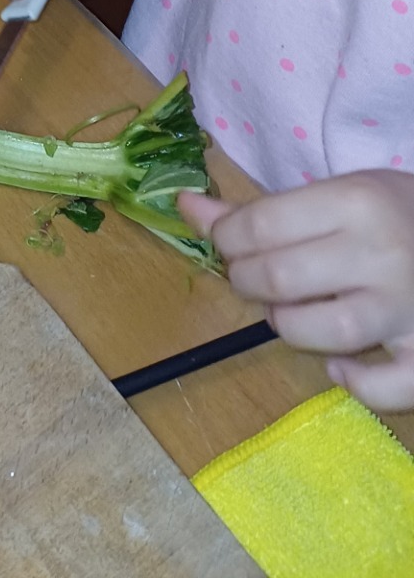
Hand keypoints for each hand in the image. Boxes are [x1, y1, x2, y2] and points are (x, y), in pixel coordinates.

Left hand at [181, 174, 413, 411]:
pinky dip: (357, 384)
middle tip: (250, 277)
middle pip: (281, 278)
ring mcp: (406, 309)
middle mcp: (380, 255)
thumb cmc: (397, 211)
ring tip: (286, 313)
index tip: (227, 242)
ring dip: (288, 326)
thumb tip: (186, 206)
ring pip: (326, 332)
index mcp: (356, 203)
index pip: (262, 226)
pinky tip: (339, 364)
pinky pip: (388, 385)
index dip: (226, 239)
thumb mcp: (338, 193)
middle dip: (246, 281)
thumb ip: (263, 209)